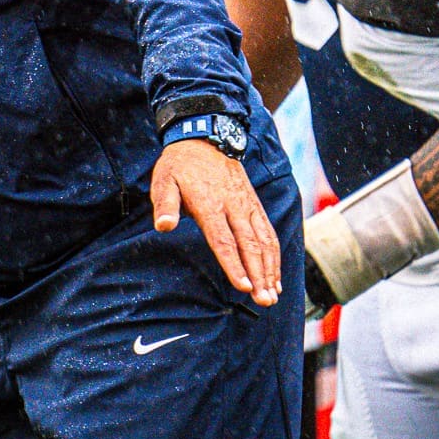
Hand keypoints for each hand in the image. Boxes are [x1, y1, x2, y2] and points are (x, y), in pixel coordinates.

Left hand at [150, 139, 281, 305]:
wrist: (204, 137)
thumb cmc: (180, 165)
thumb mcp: (164, 180)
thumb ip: (165, 204)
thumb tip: (163, 226)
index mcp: (210, 204)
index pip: (224, 240)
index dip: (234, 265)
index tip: (243, 286)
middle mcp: (234, 206)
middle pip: (250, 245)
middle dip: (259, 275)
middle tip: (264, 301)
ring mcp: (248, 205)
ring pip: (264, 241)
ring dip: (271, 269)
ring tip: (273, 295)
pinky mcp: (255, 204)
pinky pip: (268, 232)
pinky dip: (275, 255)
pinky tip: (275, 276)